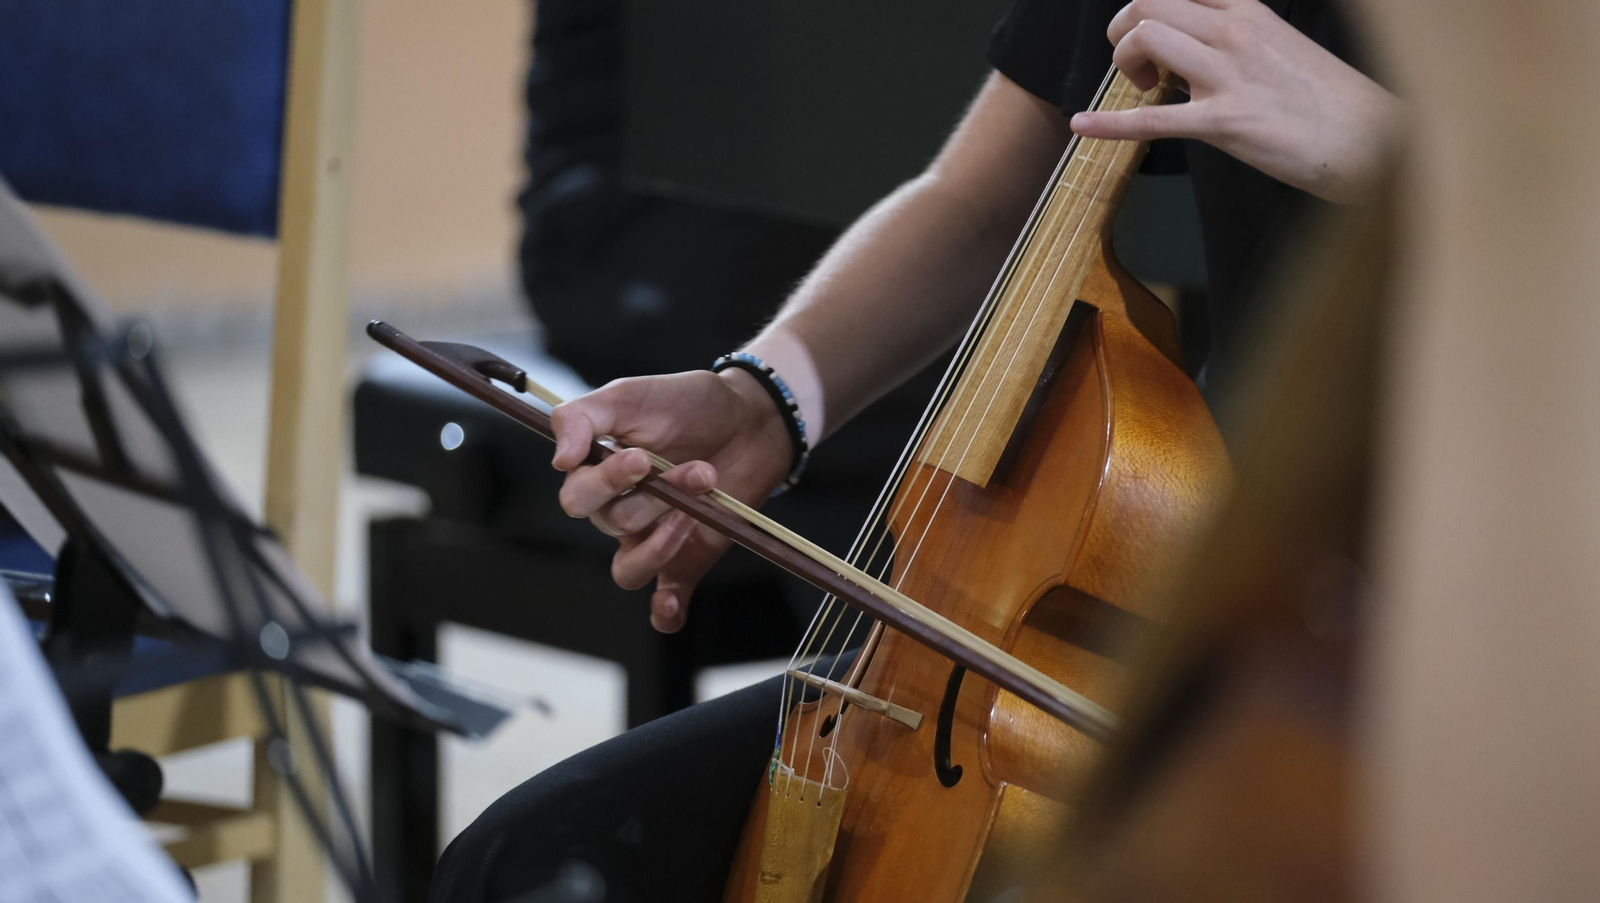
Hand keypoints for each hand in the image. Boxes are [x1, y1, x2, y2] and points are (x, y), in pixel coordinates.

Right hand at [550, 369, 792, 631]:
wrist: (752, 419)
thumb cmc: (689, 402)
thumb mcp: (631, 395)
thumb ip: (582, 417)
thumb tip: (559, 459)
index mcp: (597, 472)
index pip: (577, 496)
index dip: (606, 482)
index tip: (642, 458)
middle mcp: (619, 508)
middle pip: (609, 524)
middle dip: (652, 498)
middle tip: (694, 469)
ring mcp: (651, 537)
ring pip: (631, 564)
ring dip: (664, 540)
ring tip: (702, 499)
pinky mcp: (686, 558)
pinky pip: (664, 599)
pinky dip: (665, 610)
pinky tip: (670, 605)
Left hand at [1071, 0, 1403, 202]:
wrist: (1371, 140)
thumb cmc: (1329, 102)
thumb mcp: (1281, 46)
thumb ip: (1235, 40)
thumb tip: (1195, 53)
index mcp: (1249, 11)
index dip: (1147, 5)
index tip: (1147, 31)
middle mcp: (1235, 33)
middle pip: (1149, 2)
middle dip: (1122, 31)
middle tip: (1134, 63)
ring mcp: (1228, 75)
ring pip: (1147, 37)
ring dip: (1124, 62)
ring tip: (1139, 89)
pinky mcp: (1224, 122)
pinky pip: (1151, 118)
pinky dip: (1108, 123)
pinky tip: (1083, 125)